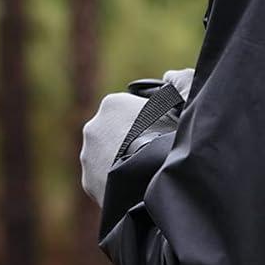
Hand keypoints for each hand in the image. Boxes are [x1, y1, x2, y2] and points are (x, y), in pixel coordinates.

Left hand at [79, 70, 194, 205]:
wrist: (147, 177)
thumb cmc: (166, 139)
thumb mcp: (177, 105)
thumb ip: (177, 86)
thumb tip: (171, 76)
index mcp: (112, 104)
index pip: (128, 110)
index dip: (145, 122)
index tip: (157, 133)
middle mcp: (92, 126)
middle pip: (113, 133)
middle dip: (126, 141)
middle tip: (148, 154)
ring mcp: (87, 155)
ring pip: (104, 158)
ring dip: (117, 162)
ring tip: (139, 174)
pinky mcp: (87, 180)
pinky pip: (101, 180)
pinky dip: (113, 182)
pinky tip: (130, 187)